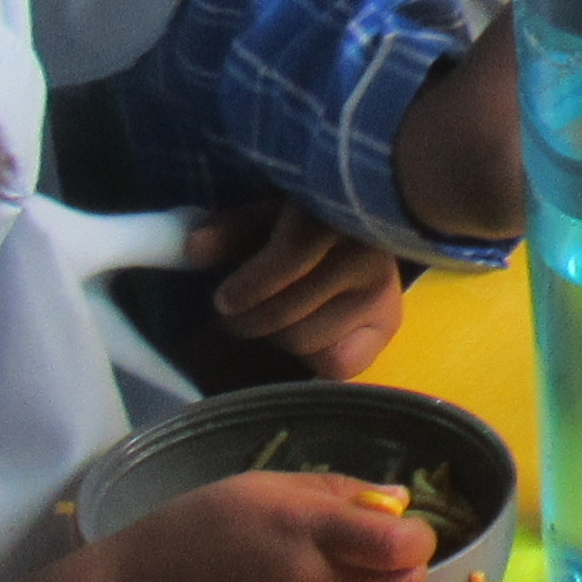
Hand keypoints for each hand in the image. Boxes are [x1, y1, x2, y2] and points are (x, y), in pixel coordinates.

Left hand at [194, 202, 405, 376]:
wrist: (364, 222)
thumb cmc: (304, 220)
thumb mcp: (264, 217)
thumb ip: (228, 230)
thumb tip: (192, 250)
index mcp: (334, 218)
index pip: (292, 257)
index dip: (252, 285)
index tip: (224, 299)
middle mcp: (367, 256)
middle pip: (287, 313)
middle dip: (251, 320)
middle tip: (238, 316)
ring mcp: (381, 292)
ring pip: (305, 339)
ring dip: (279, 336)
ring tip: (277, 320)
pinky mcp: (389, 322)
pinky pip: (341, 364)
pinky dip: (317, 359)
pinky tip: (312, 337)